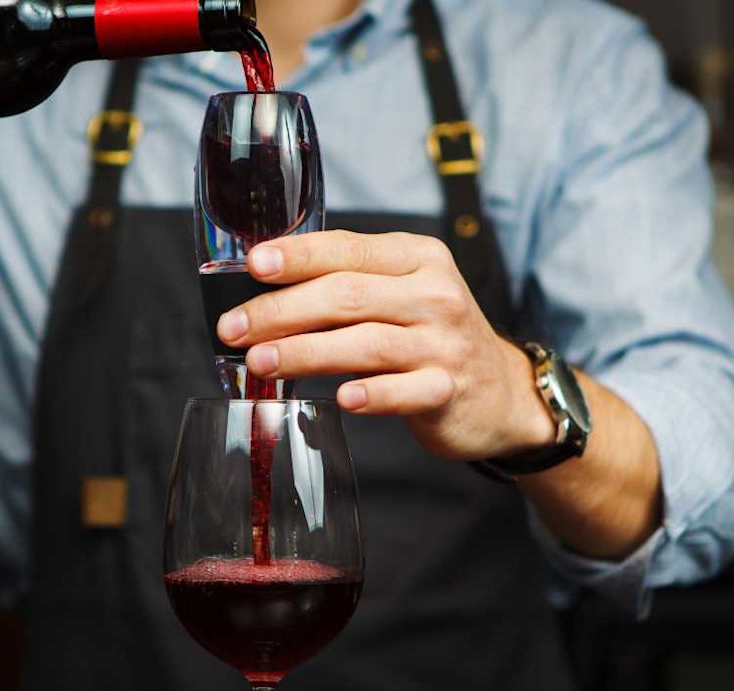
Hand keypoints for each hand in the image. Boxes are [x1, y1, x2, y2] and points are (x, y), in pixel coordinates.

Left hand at [216, 230, 556, 461]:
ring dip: (306, 353)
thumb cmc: (430, 335)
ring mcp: (444, 344)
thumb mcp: (401, 292)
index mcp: (417, 258)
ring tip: (261, 362)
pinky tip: (341, 399)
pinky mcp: (448, 390)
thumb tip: (262, 288)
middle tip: (233, 328)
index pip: (348, 249)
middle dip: (281, 311)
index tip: (254, 265)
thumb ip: (347, 283)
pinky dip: (372, 394)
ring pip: (365, 343)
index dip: (298, 256)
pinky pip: (405, 392)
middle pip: (346, 296)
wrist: (500, 391)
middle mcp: (434, 294)